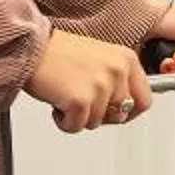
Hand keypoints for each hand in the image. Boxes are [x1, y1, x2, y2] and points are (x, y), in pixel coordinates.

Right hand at [25, 27, 150, 133]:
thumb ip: (117, 80)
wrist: (29, 47)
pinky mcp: (81, 100)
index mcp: (126, 59)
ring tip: (66, 95)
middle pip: (120, 115)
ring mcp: (101, 86)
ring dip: (79, 117)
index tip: (117, 115)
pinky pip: (76, 126)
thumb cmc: (58, 53)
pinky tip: (57, 103)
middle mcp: (117, 71)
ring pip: (97, 123)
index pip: (145, 100)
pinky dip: (64, 122)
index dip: (130, 113)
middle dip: (99, 115)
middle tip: (82, 103)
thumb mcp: (100, 59)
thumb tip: (125, 108)